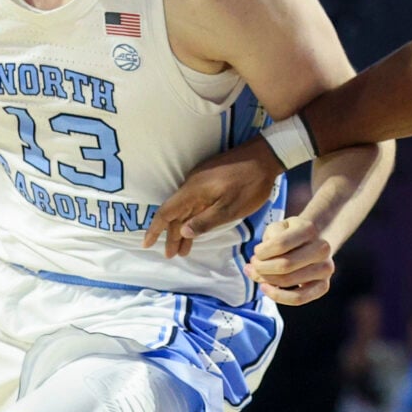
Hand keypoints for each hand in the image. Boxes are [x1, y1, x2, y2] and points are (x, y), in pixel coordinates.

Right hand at [146, 137, 285, 258]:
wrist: (265, 155)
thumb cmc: (250, 184)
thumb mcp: (230, 208)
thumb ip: (205, 222)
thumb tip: (183, 232)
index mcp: (193, 192)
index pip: (166, 213)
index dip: (155, 230)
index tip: (146, 245)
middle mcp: (191, 185)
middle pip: (175, 213)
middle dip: (171, 235)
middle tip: (172, 255)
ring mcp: (200, 181)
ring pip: (185, 209)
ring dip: (183, 228)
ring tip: (183, 249)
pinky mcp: (209, 180)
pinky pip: (194, 203)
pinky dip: (192, 218)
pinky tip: (195, 228)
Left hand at [245, 215, 334, 306]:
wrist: (312, 242)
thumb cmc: (290, 235)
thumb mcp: (277, 228)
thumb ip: (267, 244)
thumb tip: (254, 268)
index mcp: (309, 229)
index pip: (280, 244)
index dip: (262, 252)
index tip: (256, 252)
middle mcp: (322, 249)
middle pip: (284, 265)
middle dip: (262, 268)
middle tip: (254, 265)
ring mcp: (325, 268)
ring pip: (288, 281)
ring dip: (266, 280)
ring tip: (257, 274)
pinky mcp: (323, 286)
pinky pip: (298, 298)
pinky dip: (277, 296)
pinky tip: (265, 288)